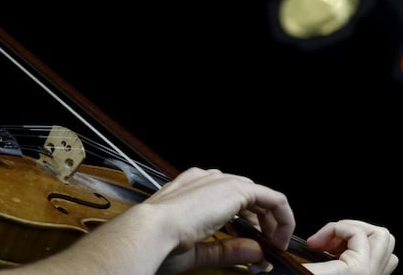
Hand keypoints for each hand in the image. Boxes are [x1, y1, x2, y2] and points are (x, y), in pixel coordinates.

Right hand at [144, 167, 295, 273]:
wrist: (151, 229)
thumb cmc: (159, 239)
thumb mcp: (199, 249)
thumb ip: (228, 250)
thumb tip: (255, 253)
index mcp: (190, 189)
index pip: (227, 198)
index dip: (244, 220)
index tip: (252, 242)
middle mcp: (206, 180)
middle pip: (246, 195)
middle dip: (260, 221)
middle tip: (266, 245)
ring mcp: (221, 181)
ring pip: (260, 195)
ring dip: (272, 220)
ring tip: (275, 243)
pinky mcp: (236, 189)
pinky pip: (273, 198)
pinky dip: (282, 217)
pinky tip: (280, 237)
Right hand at [305, 219, 396, 274]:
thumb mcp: (308, 272)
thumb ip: (304, 256)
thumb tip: (293, 245)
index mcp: (358, 269)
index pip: (355, 231)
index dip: (330, 229)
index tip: (313, 242)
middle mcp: (372, 274)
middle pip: (380, 235)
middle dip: (351, 228)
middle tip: (330, 238)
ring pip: (385, 249)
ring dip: (359, 241)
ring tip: (335, 247)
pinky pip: (380, 263)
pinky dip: (361, 255)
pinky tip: (339, 260)